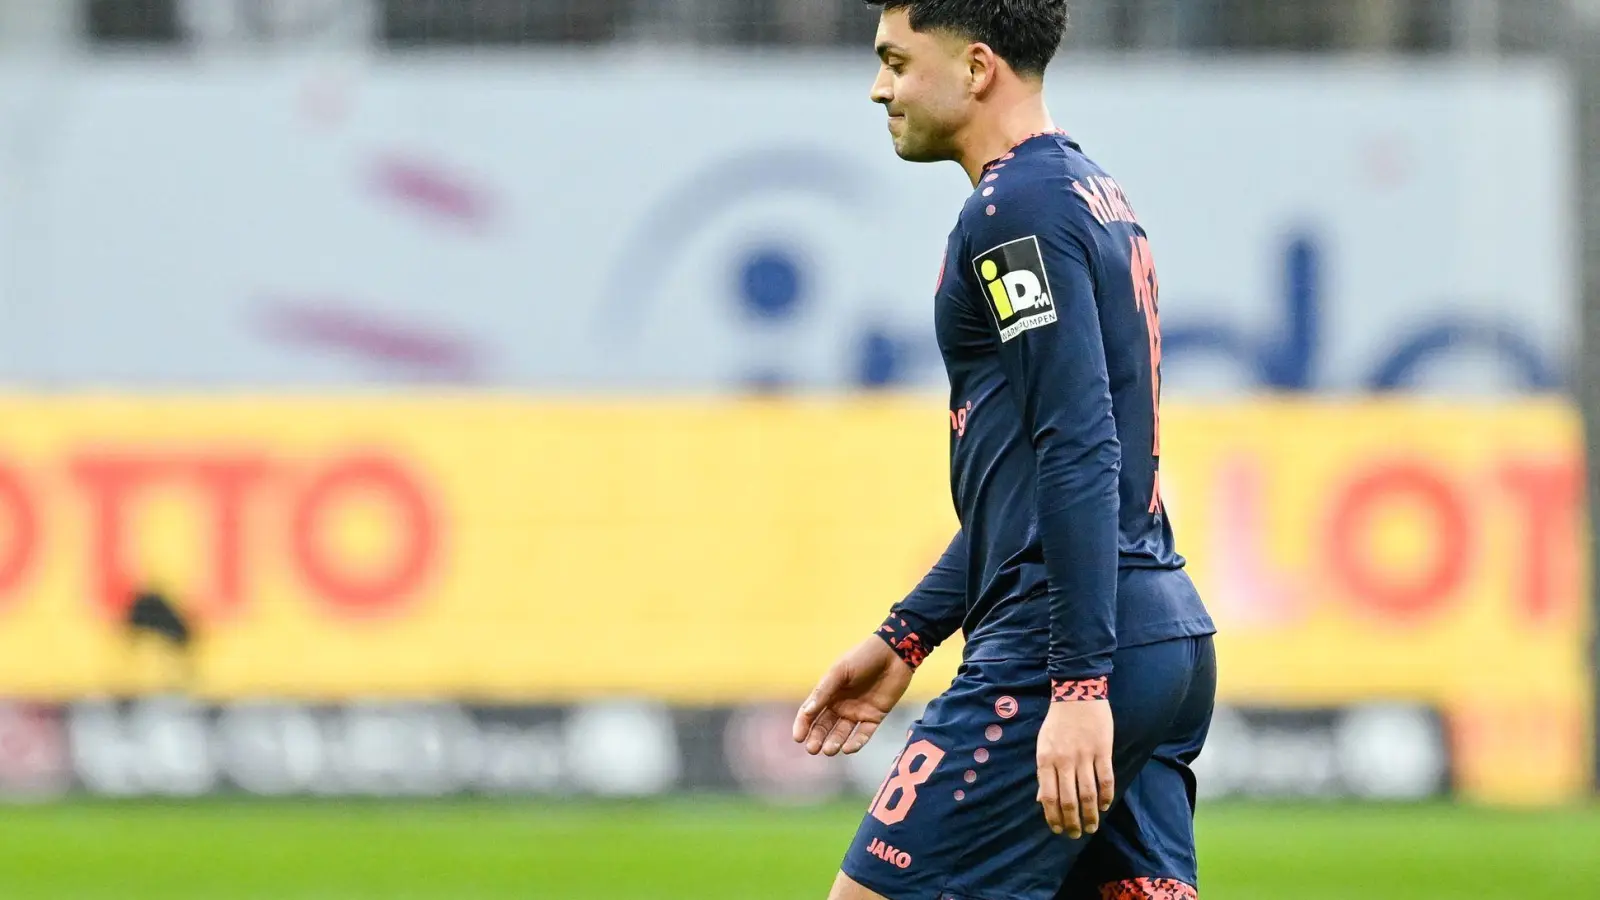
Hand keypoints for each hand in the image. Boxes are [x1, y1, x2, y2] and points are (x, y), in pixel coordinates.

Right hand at [792, 636, 913, 755]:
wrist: (894, 653)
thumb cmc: (863, 657)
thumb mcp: (840, 671)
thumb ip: (824, 691)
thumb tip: (807, 712)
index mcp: (828, 692)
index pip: (810, 712)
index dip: (803, 725)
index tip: (798, 738)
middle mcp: (841, 705)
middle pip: (824, 726)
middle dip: (817, 738)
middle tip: (812, 749)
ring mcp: (857, 712)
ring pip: (842, 733)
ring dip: (834, 742)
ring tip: (829, 750)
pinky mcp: (875, 717)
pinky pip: (864, 734)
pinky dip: (856, 742)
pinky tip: (848, 748)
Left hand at [1036, 699, 1113, 838]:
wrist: (1076, 693)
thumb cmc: (1057, 722)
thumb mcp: (1043, 745)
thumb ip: (1044, 773)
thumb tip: (1041, 800)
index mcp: (1045, 759)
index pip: (1048, 796)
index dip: (1053, 817)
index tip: (1058, 830)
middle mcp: (1064, 761)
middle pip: (1068, 800)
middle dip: (1072, 822)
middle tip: (1077, 834)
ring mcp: (1084, 756)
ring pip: (1088, 794)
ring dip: (1091, 814)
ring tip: (1092, 826)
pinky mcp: (1102, 750)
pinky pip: (1105, 779)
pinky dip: (1106, 796)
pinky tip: (1105, 806)